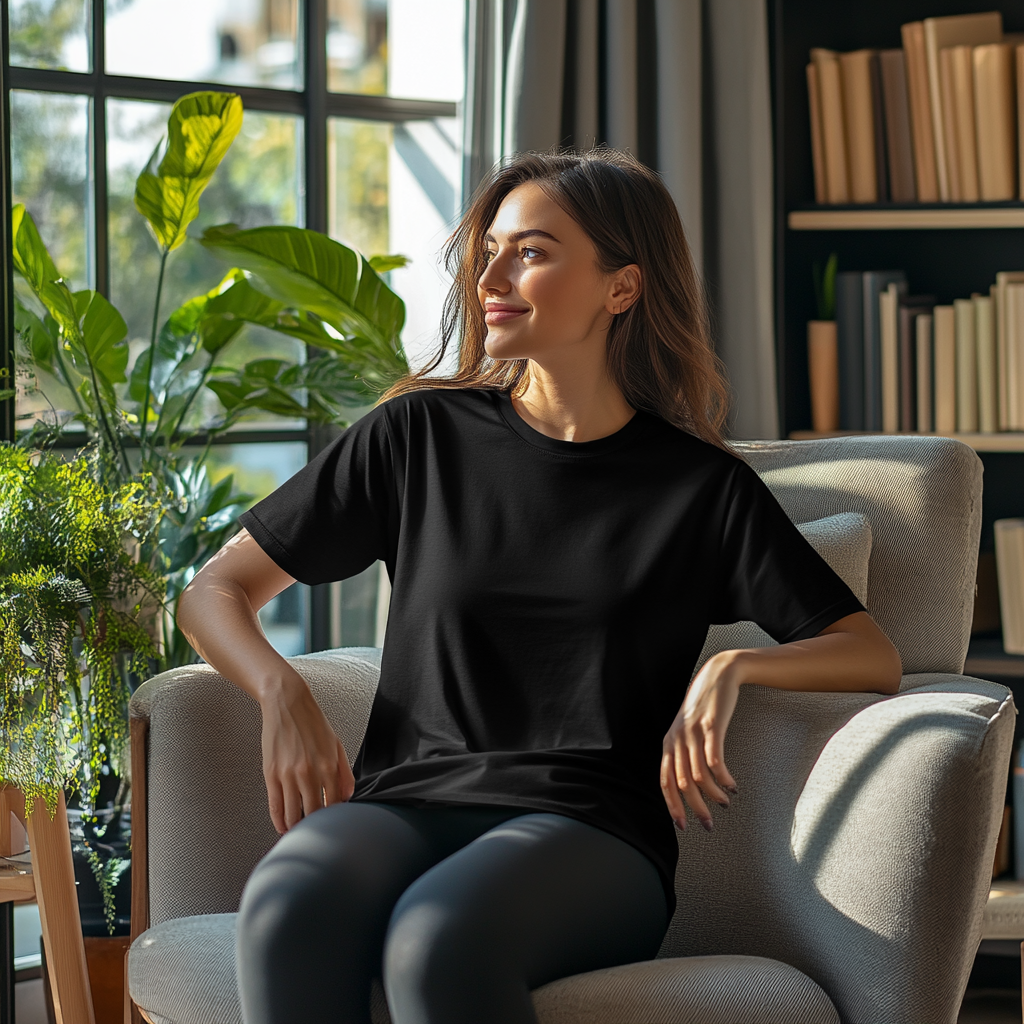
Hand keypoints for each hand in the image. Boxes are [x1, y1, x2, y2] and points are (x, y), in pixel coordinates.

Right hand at [259, 679, 355, 833]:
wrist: (287, 703)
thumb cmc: (313, 723)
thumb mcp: (336, 744)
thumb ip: (344, 772)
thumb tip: (347, 796)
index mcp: (328, 766)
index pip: (333, 805)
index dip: (332, 818)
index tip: (331, 824)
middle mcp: (308, 773)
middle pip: (313, 814)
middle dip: (314, 826)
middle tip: (314, 832)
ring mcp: (288, 775)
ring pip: (292, 814)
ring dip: (295, 827)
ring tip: (299, 832)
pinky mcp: (271, 774)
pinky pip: (275, 806)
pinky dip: (279, 821)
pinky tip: (283, 827)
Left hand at [661, 651, 740, 831]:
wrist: (717, 676)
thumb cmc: (703, 708)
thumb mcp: (687, 731)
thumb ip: (685, 754)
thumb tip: (689, 786)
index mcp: (669, 744)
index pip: (664, 782)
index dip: (672, 806)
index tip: (683, 827)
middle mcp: (677, 740)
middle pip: (681, 783)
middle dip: (695, 808)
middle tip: (709, 825)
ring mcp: (693, 733)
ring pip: (698, 775)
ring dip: (713, 794)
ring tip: (725, 803)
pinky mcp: (711, 727)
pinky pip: (715, 760)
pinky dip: (723, 777)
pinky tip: (732, 786)